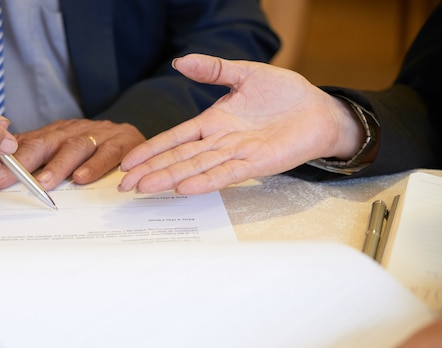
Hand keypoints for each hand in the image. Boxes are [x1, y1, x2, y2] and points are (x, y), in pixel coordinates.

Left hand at [0, 118, 144, 190]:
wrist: (137, 138)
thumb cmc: (96, 149)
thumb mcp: (65, 150)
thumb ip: (39, 156)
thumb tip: (2, 169)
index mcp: (59, 132)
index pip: (30, 142)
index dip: (10, 159)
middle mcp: (76, 130)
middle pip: (48, 141)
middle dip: (26, 159)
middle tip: (10, 177)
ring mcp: (100, 134)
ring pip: (75, 146)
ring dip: (58, 165)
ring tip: (44, 182)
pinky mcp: (123, 142)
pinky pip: (108, 153)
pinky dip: (94, 166)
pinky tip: (82, 178)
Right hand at [118, 54, 365, 193]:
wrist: (320, 110)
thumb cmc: (285, 94)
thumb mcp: (245, 74)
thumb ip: (213, 70)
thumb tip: (179, 60)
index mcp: (213, 122)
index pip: (174, 138)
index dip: (151, 150)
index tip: (128, 163)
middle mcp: (219, 142)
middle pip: (178, 158)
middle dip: (151, 171)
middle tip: (125, 185)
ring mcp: (236, 154)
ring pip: (196, 168)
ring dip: (170, 178)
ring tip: (145, 189)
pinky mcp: (256, 163)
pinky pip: (226, 173)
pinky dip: (205, 181)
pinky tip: (184, 189)